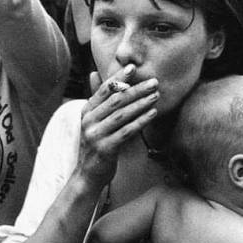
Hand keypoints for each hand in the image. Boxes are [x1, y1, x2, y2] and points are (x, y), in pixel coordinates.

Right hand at [78, 65, 158, 187]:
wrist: (88, 175)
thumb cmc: (96, 145)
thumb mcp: (94, 121)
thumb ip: (99, 101)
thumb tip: (94, 74)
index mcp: (86, 111)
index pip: (104, 90)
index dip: (118, 78)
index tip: (133, 67)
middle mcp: (89, 121)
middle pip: (116, 100)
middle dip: (136, 90)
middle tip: (154, 82)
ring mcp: (95, 135)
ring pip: (122, 115)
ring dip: (141, 104)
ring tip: (156, 96)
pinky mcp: (105, 148)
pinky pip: (126, 131)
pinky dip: (141, 121)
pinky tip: (153, 114)